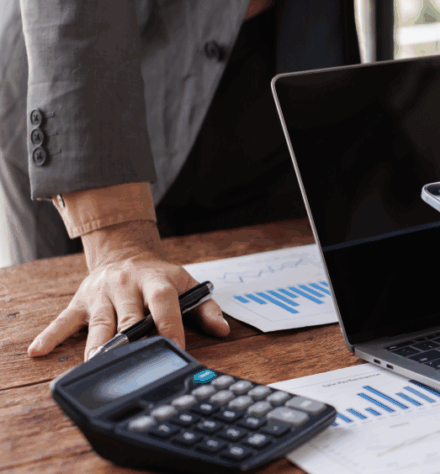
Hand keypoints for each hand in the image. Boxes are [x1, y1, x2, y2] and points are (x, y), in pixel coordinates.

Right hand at [27, 220, 229, 359]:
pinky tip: (39, 350)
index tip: (174, 345)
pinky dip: (51, 335)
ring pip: (99, 322)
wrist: (126, 252)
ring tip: (95, 362)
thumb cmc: (160, 277)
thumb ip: (206, 308)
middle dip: (130, 338)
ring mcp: (101, 293)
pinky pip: (64, 320)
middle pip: (128, 315)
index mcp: (155, 281)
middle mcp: (126, 285)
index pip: (163, 302)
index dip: (169, 322)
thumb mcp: (187, 285)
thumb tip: (224, 329)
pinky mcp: (81, 301)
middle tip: (130, 360)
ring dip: (97, 343)